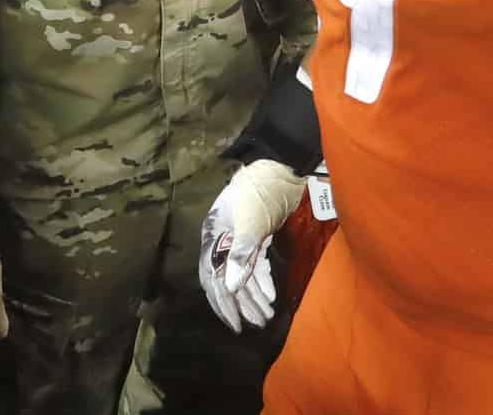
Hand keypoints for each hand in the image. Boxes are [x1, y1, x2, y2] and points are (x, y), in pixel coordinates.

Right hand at [198, 160, 307, 333]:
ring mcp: (238, 239)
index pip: (213, 277)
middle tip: (258, 324)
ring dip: (254, 296)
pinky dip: (261, 280)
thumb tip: (232, 287)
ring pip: (242, 274)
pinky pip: (254, 264)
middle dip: (242, 304)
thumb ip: (240, 255)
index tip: (235, 324)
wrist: (278, 169)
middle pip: (227, 279)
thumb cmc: (258, 193)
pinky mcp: (254, 237)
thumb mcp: (249, 223)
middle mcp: (222, 241)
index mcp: (214, 237)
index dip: (223, 303)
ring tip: (266, 315)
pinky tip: (270, 295)